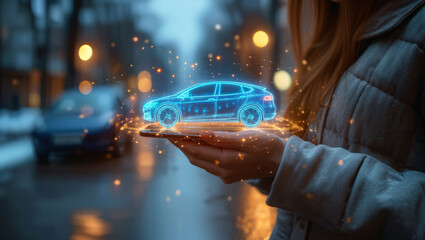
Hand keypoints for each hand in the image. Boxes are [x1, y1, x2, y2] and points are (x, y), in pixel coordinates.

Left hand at [168, 130, 284, 183]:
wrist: (281, 161)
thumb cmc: (265, 146)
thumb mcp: (244, 137)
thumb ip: (221, 137)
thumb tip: (201, 134)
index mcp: (225, 162)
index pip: (195, 150)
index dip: (181, 141)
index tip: (169, 133)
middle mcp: (223, 172)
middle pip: (195, 158)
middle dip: (183, 146)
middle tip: (172, 133)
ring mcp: (226, 175)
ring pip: (201, 162)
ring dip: (191, 150)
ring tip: (183, 138)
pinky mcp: (229, 176)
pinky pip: (210, 165)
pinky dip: (202, 155)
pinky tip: (200, 146)